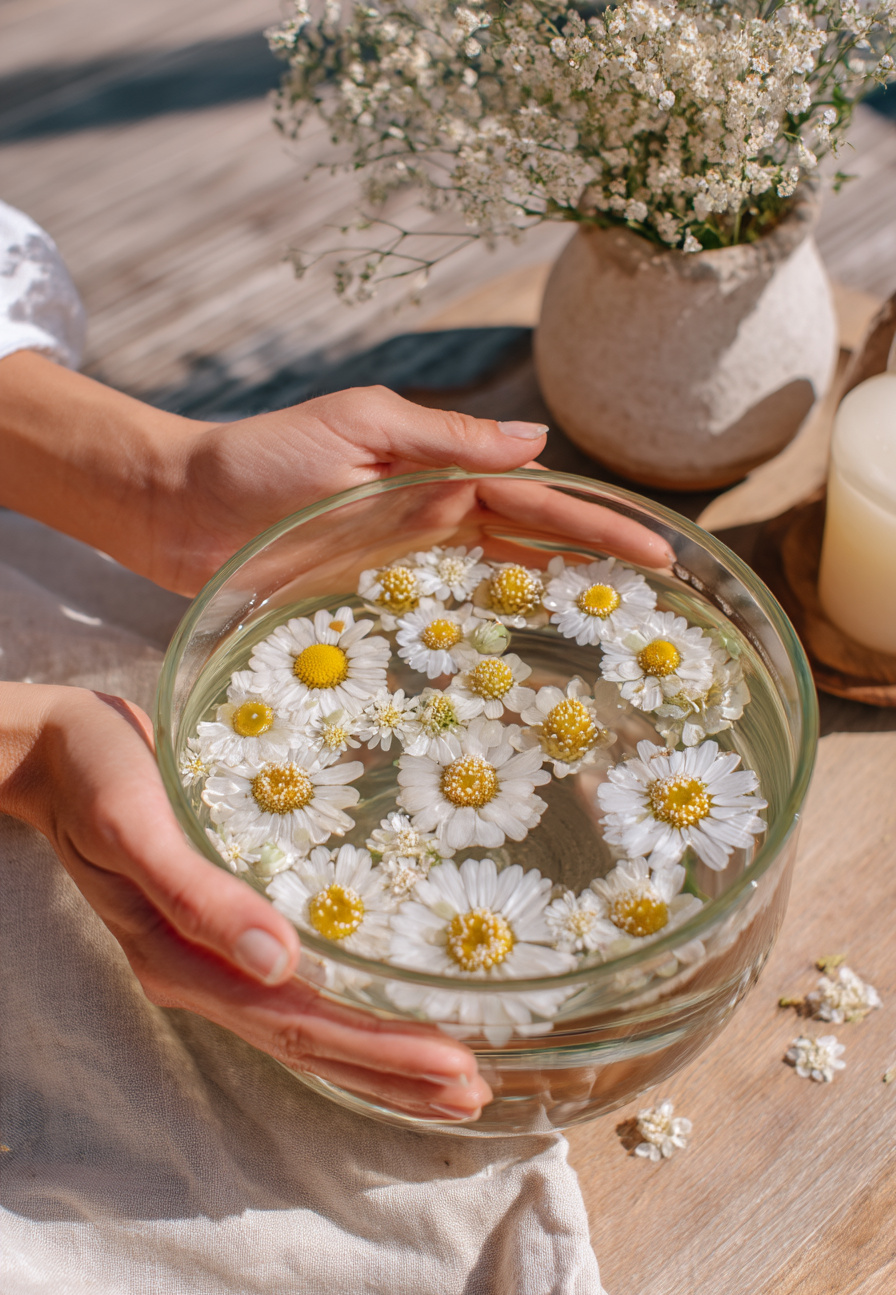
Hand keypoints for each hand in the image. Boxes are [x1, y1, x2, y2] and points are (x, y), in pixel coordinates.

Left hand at [0, 354, 672, 599]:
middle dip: (597, 565)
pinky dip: (487, 635)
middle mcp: (433, 521)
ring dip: (555, 602)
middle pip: (532, 544)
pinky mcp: (373, 606)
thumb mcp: (357, 427)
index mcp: (438, 473)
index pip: (537, 501)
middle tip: (663, 600)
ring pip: (497, 585)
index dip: (597, 526)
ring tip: (617, 635)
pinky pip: (443, 622)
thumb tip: (535, 443)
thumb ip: (442, 439)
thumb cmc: (259, 458)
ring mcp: (406, 567)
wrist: (182, 511)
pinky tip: (521, 662)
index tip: (658, 551)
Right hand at [1, 682, 490, 1120]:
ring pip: (307, 1027)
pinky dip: (351, 1015)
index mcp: (183, 961)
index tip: (454, 1063)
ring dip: (380, 1059)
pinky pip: (297, 991)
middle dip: (394, 1072)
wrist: (54, 754)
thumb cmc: (95, 775)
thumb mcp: (136, 823)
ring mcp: (214, 958)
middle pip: (311, 1042)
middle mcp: (204, 974)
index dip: (379, 1049)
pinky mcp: (226, 930)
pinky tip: (390, 1017)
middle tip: (475, 1090)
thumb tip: (277, 959)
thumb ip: (197, 894)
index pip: (297, 1023)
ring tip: (453, 1080)